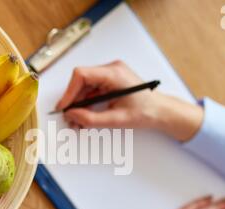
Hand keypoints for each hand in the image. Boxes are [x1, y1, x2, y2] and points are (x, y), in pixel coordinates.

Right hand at [57, 61, 203, 141]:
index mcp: (114, 73)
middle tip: (70, 118)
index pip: (82, 75)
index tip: (64, 106)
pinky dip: (86, 104)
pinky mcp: (110, 82)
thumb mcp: (117, 119)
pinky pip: (91, 90)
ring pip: (84, 87)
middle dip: (73, 101)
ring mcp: (110, 75)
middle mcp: (111, 70)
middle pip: (81, 81)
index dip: (69, 91)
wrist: (160, 112)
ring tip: (77, 122)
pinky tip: (85, 117)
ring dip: (79, 104)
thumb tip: (72, 115)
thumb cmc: (146, 112)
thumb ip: (91, 118)